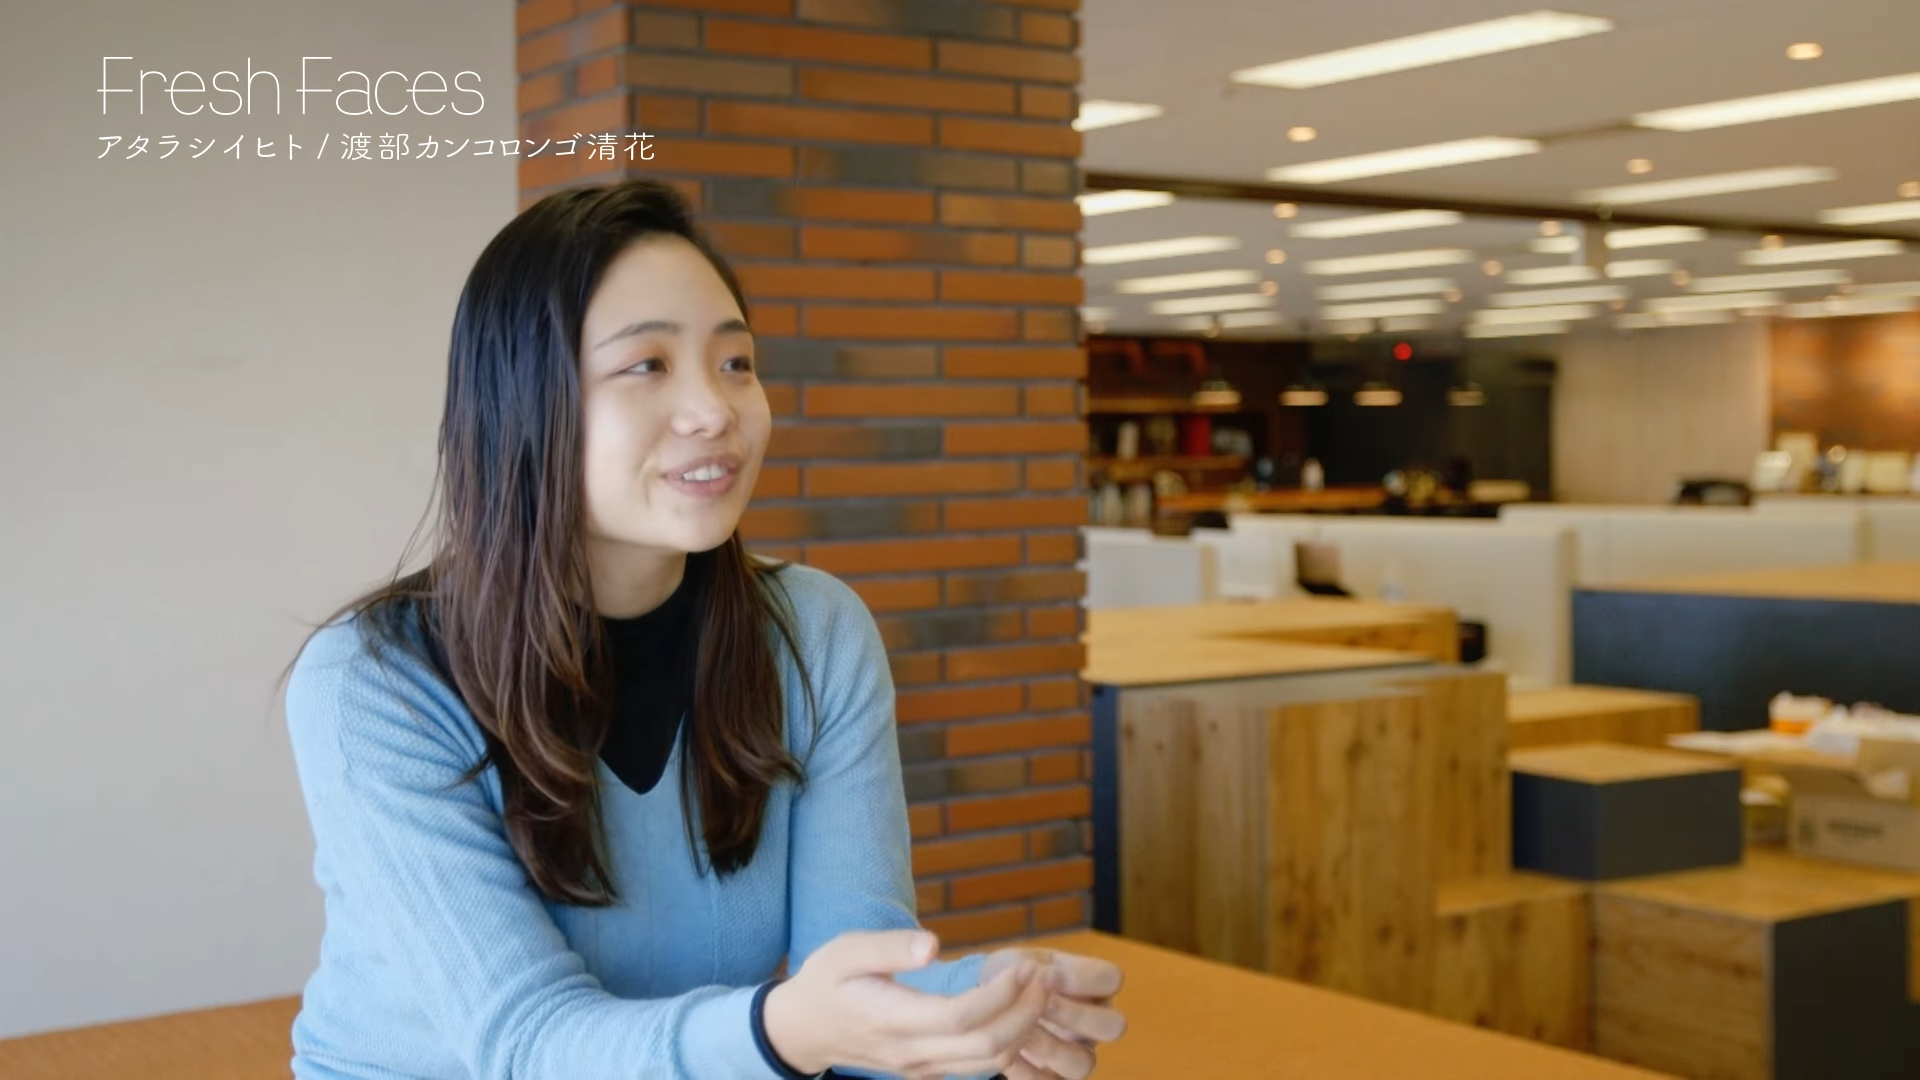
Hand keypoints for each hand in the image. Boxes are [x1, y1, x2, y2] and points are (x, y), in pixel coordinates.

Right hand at [763, 929, 1054, 1079]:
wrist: (803, 1029)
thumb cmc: (825, 981)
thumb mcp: (846, 950)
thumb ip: (889, 947)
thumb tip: (933, 944)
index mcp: (890, 1019)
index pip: (961, 1016)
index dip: (1001, 994)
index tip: (1022, 964)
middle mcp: (909, 1053)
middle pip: (985, 1046)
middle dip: (1025, 1011)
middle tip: (1043, 975)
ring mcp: (919, 1069)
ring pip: (988, 1064)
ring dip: (1023, 1029)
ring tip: (1037, 991)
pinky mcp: (926, 1072)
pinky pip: (977, 1068)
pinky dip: (1008, 1044)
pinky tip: (1017, 1012)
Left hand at [977, 947, 1126, 1078]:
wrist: (991, 1006)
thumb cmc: (1014, 978)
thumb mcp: (1021, 961)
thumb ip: (1031, 966)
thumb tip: (1038, 974)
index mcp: (1094, 986)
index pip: (1112, 979)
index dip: (1083, 978)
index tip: (1048, 975)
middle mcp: (1095, 1022)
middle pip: (1113, 1026)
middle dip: (1076, 1015)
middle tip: (1041, 1005)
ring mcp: (1079, 1053)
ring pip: (1085, 1063)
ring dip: (1049, 1047)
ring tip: (1021, 1033)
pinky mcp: (1058, 1078)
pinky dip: (1028, 1072)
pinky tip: (1009, 1056)